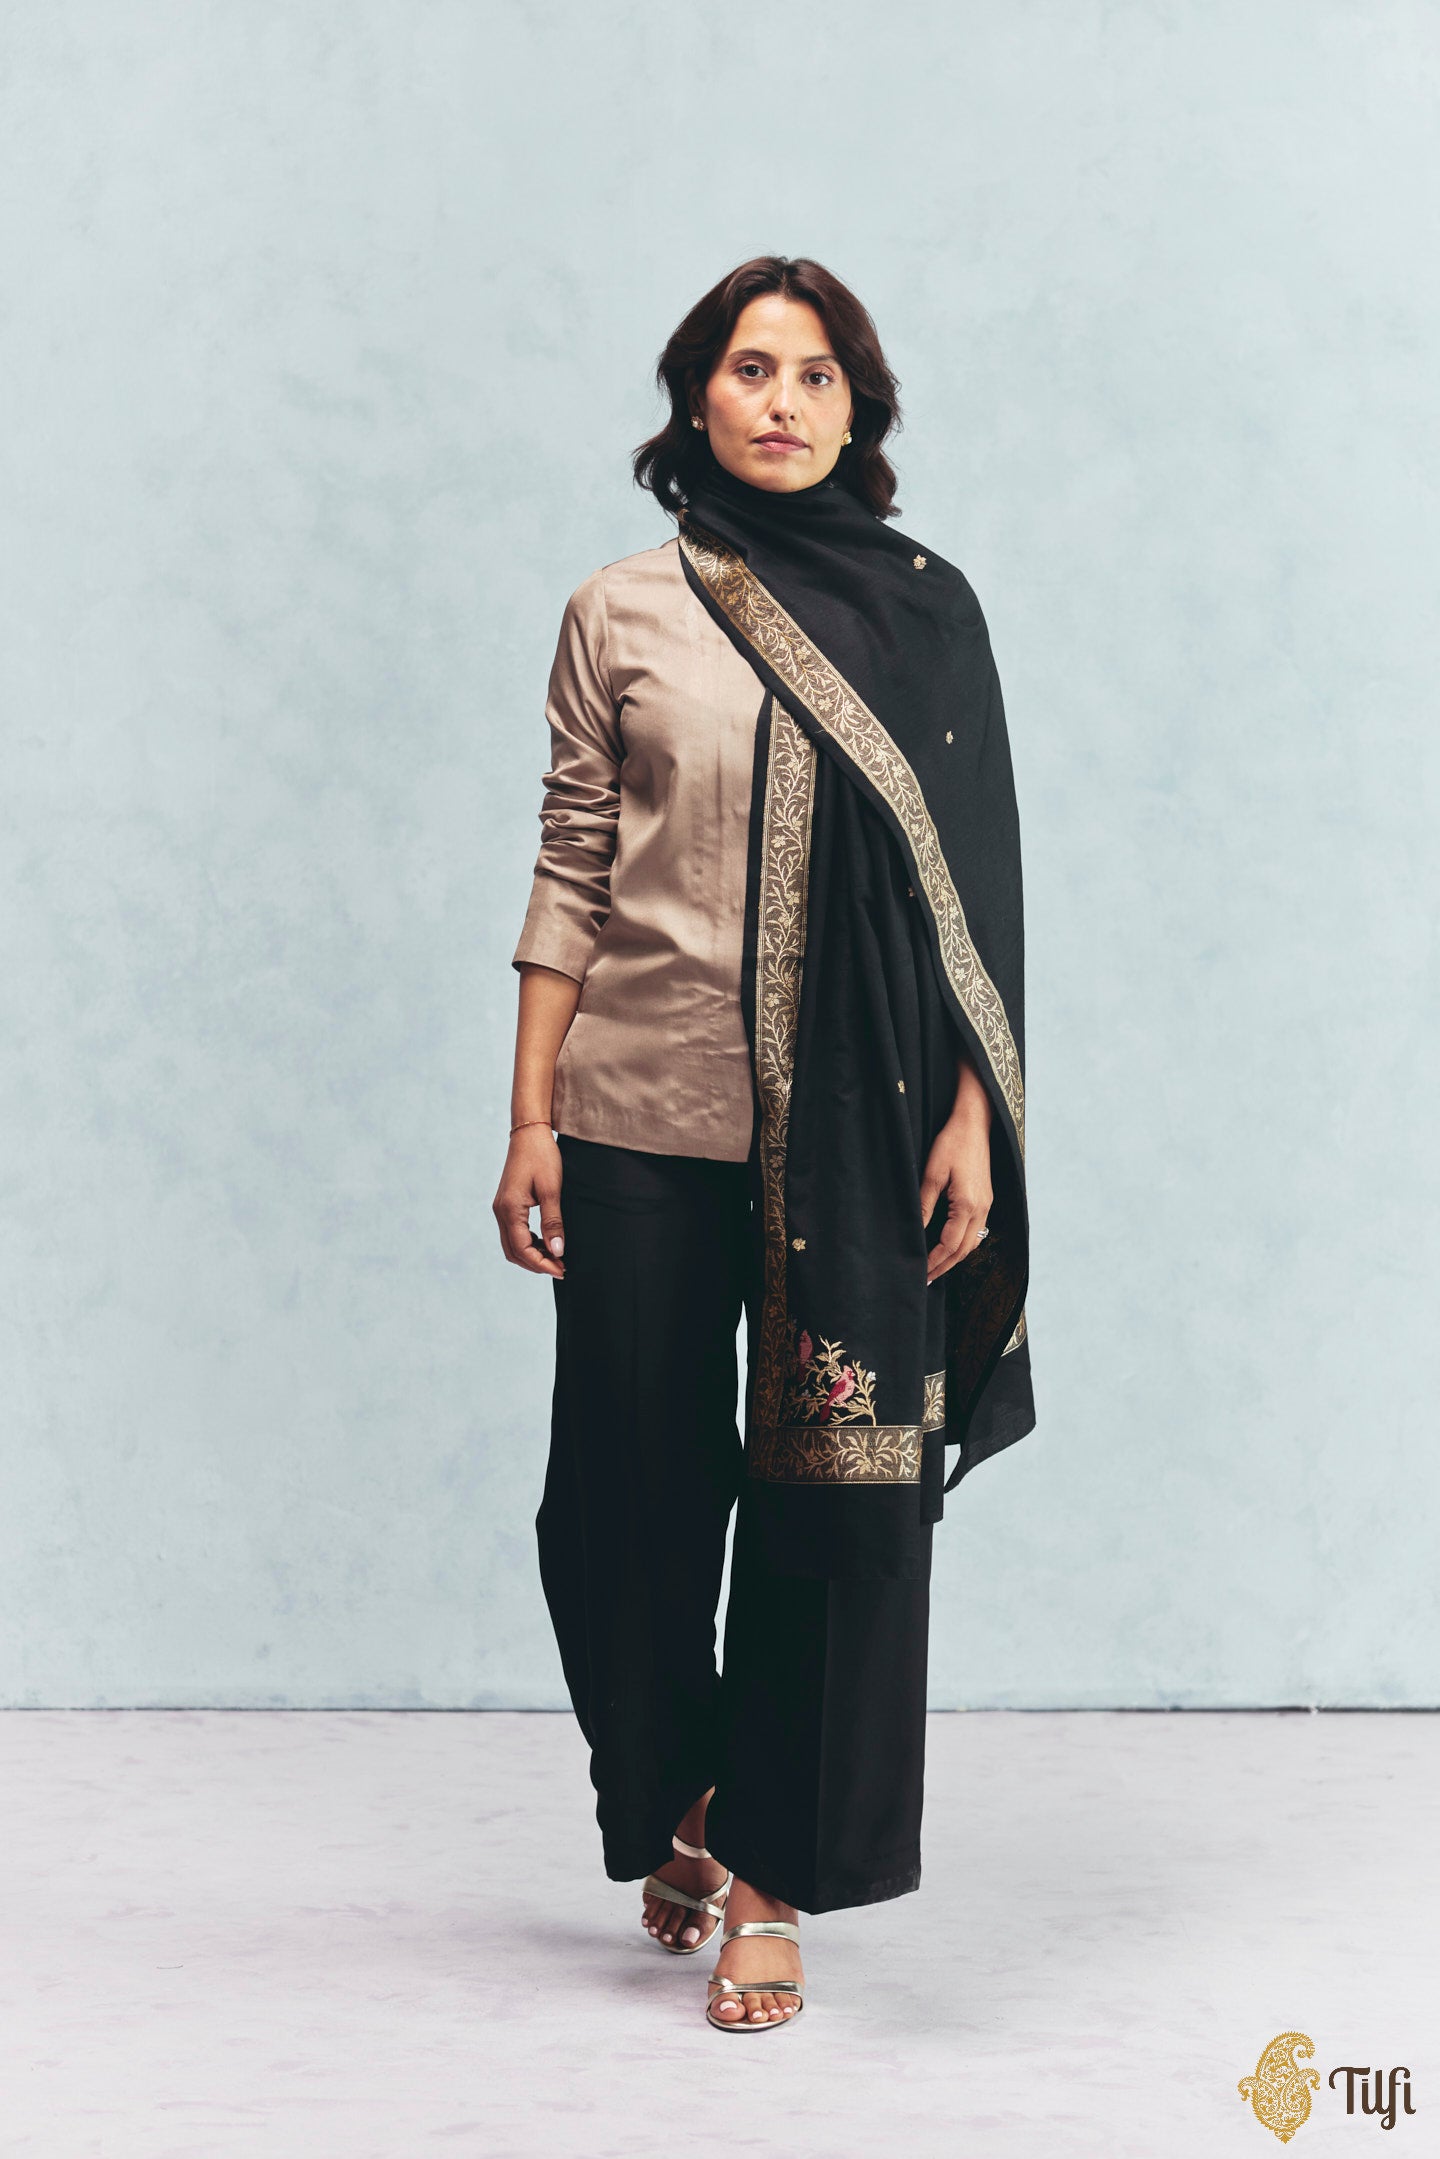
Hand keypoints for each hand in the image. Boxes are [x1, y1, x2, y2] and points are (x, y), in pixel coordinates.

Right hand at [493, 1127, 565, 1277]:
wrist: (529, 1133)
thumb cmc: (542, 1157)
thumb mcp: (552, 1190)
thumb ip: (553, 1222)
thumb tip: (557, 1251)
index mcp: (510, 1209)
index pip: (523, 1249)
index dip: (542, 1264)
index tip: (562, 1270)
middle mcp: (500, 1211)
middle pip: (514, 1251)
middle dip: (536, 1264)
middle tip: (561, 1268)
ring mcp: (501, 1208)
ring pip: (512, 1244)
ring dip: (531, 1255)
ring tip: (555, 1257)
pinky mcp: (506, 1204)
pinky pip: (513, 1233)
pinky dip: (528, 1243)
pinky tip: (545, 1242)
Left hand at [920, 1106, 992, 1285]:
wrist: (974, 1123)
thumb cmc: (952, 1144)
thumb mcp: (933, 1173)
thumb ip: (925, 1204)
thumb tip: (916, 1230)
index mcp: (968, 1205)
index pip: (949, 1244)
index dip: (934, 1261)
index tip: (919, 1273)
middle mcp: (981, 1209)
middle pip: (964, 1250)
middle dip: (944, 1266)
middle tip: (926, 1280)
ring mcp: (986, 1205)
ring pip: (972, 1242)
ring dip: (954, 1257)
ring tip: (936, 1267)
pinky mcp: (985, 1199)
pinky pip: (976, 1230)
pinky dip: (962, 1244)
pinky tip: (950, 1245)